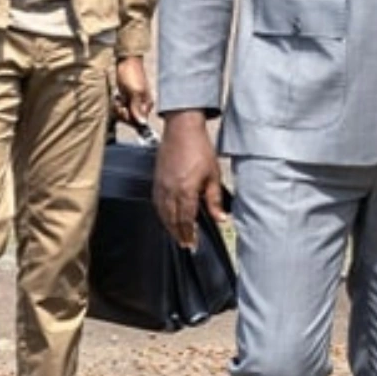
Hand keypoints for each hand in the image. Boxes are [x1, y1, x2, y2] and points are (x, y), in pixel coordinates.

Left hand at [112, 56, 154, 125]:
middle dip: (122, 113)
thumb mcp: (134, 92)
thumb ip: (137, 108)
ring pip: (124, 115)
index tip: (123, 108)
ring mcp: (134, 102)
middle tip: (118, 102)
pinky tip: (117, 97)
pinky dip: (117, 105)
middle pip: (130, 120)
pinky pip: (121, 108)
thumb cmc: (131, 74)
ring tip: (117, 98)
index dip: (128, 118)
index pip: (138, 122)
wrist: (126, 61)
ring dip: (118, 108)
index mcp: (146, 105)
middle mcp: (141, 106)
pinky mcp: (127, 99)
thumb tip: (143, 123)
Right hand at [152, 112, 228, 250]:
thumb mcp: (213, 175)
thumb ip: (214, 199)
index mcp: (185, 191)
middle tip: (185, 245)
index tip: (192, 244)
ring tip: (177, 235)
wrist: (182, 130)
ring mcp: (161, 186)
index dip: (189, 234)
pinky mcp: (156, 180)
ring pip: (163, 213)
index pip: (186, 220)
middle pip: (172, 220)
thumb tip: (221, 218)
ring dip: (169, 227)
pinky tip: (166, 217)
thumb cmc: (199, 148)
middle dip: (178, 234)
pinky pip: (157, 203)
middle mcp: (170, 191)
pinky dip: (162, 214)